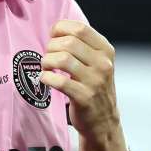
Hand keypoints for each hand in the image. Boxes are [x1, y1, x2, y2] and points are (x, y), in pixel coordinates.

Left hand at [39, 20, 120, 143]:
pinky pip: (59, 81)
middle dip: (51, 47)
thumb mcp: (97, 62)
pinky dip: (46, 78)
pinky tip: (45, 79)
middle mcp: (103, 64)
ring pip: (62, 59)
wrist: (103, 121)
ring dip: (47, 62)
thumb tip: (55, 30)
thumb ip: (82, 45)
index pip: (80, 28)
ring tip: (46, 68)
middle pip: (69, 42)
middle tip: (48, 57)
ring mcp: (95, 81)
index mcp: (106, 50)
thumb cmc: (93, 87)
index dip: (60, 29)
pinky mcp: (85, 98)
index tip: (53, 37)